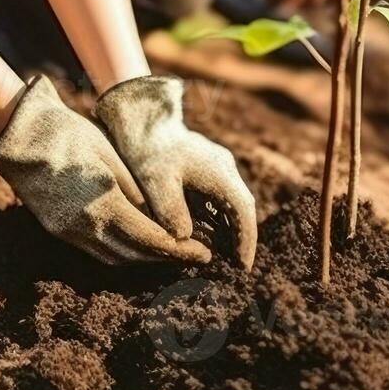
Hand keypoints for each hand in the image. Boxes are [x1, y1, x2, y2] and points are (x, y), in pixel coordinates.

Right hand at [0, 76, 211, 264]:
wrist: (17, 133)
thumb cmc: (68, 134)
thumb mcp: (111, 155)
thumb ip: (135, 191)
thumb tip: (158, 219)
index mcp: (102, 206)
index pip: (150, 240)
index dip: (180, 250)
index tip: (204, 254)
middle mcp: (85, 227)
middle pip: (135, 255)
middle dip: (167, 258)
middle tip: (193, 254)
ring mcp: (67, 232)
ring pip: (115, 258)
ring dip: (144, 258)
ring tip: (169, 251)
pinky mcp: (57, 229)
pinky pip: (96, 251)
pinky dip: (121, 252)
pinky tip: (137, 243)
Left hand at [95, 76, 257, 268]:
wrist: (143, 120)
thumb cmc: (148, 150)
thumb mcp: (156, 182)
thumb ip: (171, 211)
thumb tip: (185, 238)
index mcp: (219, 173)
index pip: (243, 212)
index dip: (246, 242)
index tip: (243, 268)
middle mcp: (225, 169)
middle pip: (244, 209)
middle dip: (243, 239)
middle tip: (237, 269)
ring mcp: (219, 166)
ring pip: (235, 203)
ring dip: (233, 230)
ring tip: (226, 258)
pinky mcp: (209, 167)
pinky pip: (223, 198)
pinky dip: (222, 219)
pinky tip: (210, 235)